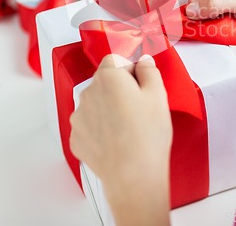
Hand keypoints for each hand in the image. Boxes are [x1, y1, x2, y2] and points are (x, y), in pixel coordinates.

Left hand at [70, 54, 171, 225]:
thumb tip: (143, 62)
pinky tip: (118, 139)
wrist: (133, 176)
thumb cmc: (146, 136)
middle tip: (139, 107)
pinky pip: (90, 125)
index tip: (140, 83)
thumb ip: (149, 70)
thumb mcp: (158, 95)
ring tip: (129, 127)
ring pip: (96, 103)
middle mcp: (88, 93)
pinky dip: (101, 129)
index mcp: (108, 77)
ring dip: (109, 108)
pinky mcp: (77, 138)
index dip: (131, 69)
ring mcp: (79, 117)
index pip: (115, 59)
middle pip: (105, 81)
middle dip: (120, 89)